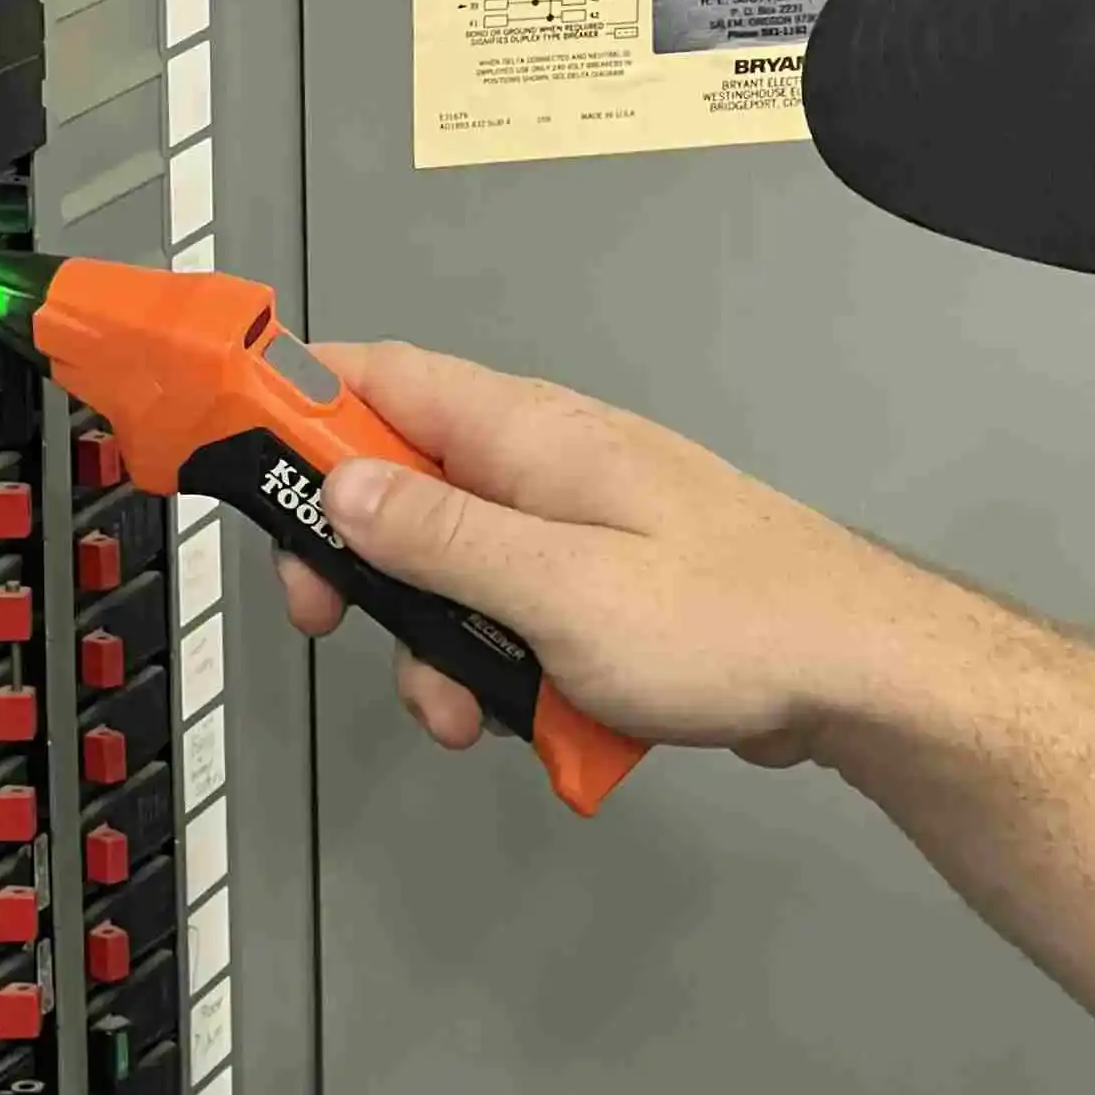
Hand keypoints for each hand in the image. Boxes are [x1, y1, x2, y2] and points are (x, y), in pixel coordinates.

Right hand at [275, 342, 901, 767]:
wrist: (859, 670)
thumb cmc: (728, 621)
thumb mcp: (558, 587)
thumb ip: (441, 536)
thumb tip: (338, 485)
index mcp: (527, 433)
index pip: (377, 376)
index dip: (293, 407)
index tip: (235, 468)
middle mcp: (544, 463)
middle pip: (399, 484)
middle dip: (359, 566)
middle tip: (337, 627)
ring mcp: (578, 525)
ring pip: (454, 569)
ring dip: (437, 645)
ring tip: (473, 714)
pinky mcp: (606, 587)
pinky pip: (516, 615)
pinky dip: (506, 668)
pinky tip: (540, 719)